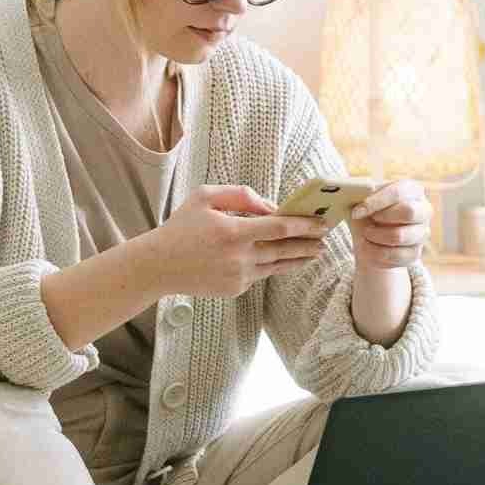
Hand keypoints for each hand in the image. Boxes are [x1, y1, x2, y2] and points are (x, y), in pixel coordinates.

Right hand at [139, 184, 332, 297]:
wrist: (158, 266)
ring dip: (299, 258)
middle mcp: (239, 257)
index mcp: (233, 232)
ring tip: (314, 252)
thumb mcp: (205, 197)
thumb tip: (271, 206)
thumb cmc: (181, 227)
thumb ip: (241, 196)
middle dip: (309, 243)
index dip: (305, 225)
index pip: (280, 228)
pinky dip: (273, 266)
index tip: (322, 222)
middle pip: (285, 250)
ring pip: (277, 266)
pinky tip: (284, 260)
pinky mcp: (234, 289)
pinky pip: (260, 275)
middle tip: (326, 238)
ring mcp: (238, 277)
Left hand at [348, 179, 431, 271]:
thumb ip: (360, 194)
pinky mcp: (416, 253)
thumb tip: (351, 190)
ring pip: (399, 236)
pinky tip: (368, 247)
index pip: (398, 192)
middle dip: (381, 218)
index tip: (356, 212)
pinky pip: (396, 256)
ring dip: (375, 237)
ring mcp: (422, 233)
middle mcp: (423, 210)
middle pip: (409, 212)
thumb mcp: (363, 200)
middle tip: (366, 222)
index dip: (376, 202)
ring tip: (366, 235)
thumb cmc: (368, 212)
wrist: (370, 237)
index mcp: (412, 190)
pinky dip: (376, 253)